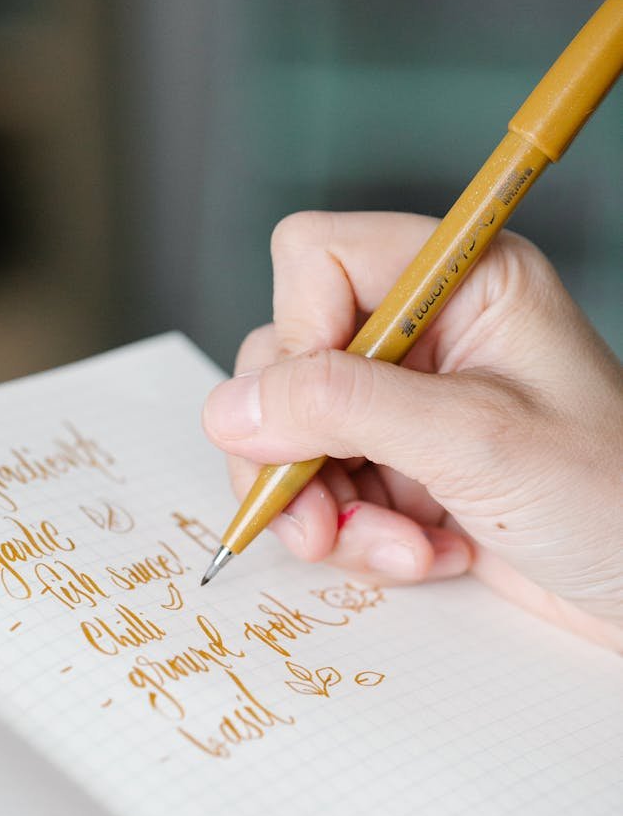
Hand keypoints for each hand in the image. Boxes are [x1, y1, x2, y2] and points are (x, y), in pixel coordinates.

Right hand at [202, 212, 622, 649]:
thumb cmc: (613, 500)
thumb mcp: (475, 441)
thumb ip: (344, 409)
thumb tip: (230, 407)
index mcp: (460, 281)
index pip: (316, 259)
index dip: (297, 335)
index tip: (314, 416)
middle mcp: (425, 333)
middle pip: (286, 357)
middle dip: (295, 450)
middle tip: (319, 519)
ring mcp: (410, 405)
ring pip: (294, 434)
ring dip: (329, 509)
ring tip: (396, 549)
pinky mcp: (403, 468)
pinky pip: (327, 490)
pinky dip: (359, 537)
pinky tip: (424, 556)